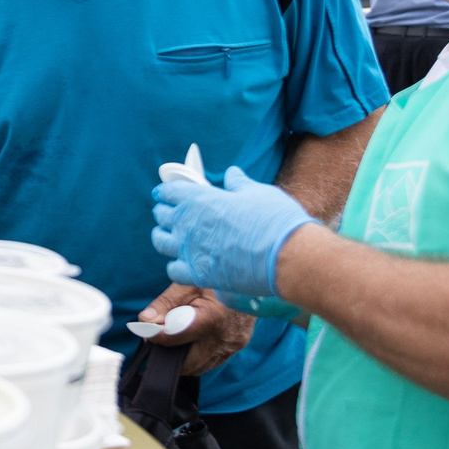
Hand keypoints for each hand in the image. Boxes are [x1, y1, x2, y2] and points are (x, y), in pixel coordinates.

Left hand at [133, 284, 255, 374]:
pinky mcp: (238, 346)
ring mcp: (234, 345)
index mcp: (212, 318)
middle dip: (169, 355)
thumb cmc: (217, 274)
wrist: (251, 273)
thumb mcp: (188, 282)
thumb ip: (166, 303)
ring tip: (174, 337)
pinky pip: (212, 361)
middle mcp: (225, 338)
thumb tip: (145, 321)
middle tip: (158, 338)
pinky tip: (191, 340)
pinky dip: (197, 355)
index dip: (156, 336)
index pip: (175, 338)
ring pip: (200, 367)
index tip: (146, 331)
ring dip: (183, 357)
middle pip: (187, 363)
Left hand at [151, 165, 315, 298]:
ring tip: (172, 237)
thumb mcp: (257, 192)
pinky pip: (173, 270)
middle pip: (161, 215)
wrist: (287, 255)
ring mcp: (190, 250)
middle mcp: (188, 224)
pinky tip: (185, 263)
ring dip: (164, 237)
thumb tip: (232, 174)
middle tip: (170, 213)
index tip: (163, 193)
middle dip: (164, 212)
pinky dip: (177, 266)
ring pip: (161, 242)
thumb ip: (239, 184)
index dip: (165, 191)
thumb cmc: (275, 220)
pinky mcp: (198, 274)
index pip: (169, 192)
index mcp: (200, 199)